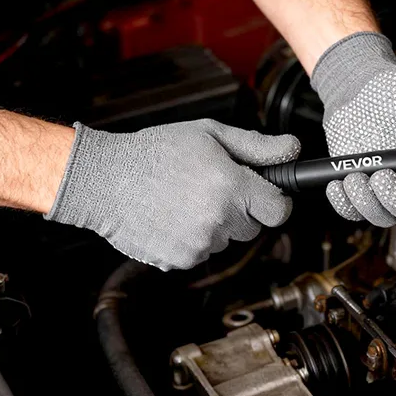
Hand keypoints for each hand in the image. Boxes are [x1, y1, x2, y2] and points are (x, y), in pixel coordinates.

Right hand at [46, 120, 299, 269]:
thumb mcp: (209, 135)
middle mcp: (218, 219)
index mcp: (230, 187)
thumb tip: (291, 149)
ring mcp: (199, 244)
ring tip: (185, 199)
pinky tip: (172, 216)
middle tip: (212, 188)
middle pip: (252, 227)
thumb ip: (256, 147)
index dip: (275, 201)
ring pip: (226, 241)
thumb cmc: (154, 152)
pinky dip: (192, 239)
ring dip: (215, 225)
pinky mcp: (180, 260)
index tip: (266, 195)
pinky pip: (201, 253)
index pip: (279, 210)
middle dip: (241, 210)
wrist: (104, 180)